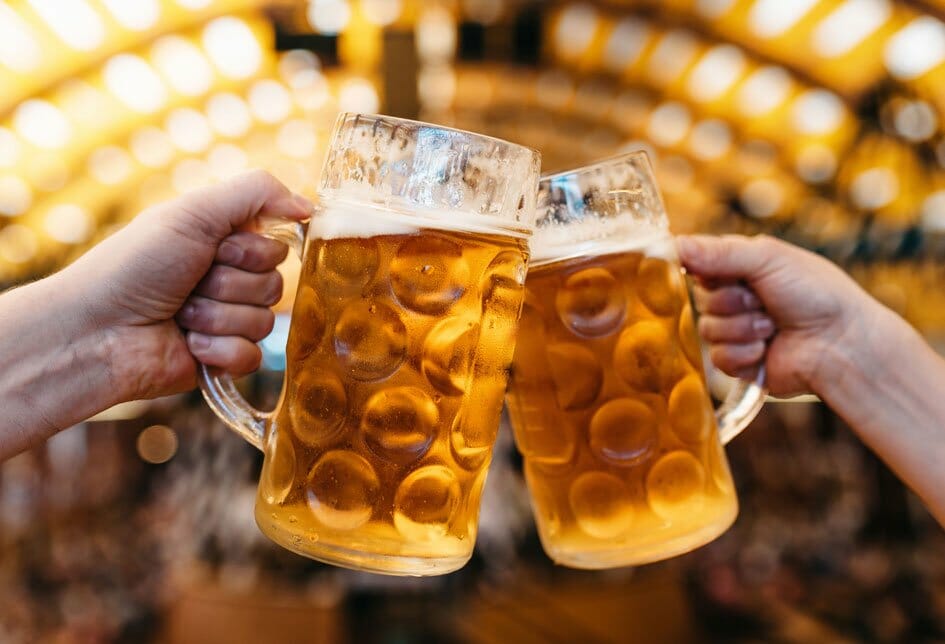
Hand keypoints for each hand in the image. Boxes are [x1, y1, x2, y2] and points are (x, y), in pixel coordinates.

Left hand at [63, 170, 311, 400]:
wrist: (96, 330)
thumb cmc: (134, 265)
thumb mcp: (193, 212)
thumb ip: (257, 193)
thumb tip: (310, 207)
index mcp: (224, 243)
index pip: (277, 247)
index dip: (248, 252)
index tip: (212, 250)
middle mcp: (229, 280)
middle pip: (275, 285)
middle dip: (229, 286)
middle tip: (188, 286)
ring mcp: (226, 322)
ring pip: (265, 322)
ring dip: (218, 318)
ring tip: (180, 316)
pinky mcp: (223, 361)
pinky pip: (254, 357)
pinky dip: (220, 351)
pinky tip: (188, 346)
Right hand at [677, 234, 879, 396]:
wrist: (843, 343)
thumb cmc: (817, 293)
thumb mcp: (768, 259)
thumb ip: (719, 252)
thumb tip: (675, 243)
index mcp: (740, 268)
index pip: (697, 264)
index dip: (704, 270)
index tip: (719, 273)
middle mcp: (734, 299)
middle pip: (700, 300)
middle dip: (733, 302)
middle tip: (763, 300)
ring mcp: (736, 332)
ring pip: (707, 330)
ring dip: (743, 328)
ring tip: (773, 326)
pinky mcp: (739, 363)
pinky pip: (718, 358)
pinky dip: (744, 353)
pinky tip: (768, 348)